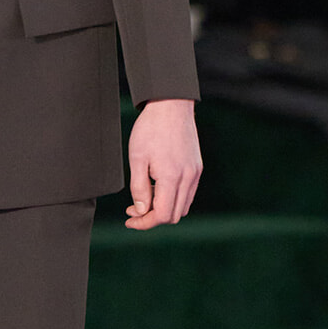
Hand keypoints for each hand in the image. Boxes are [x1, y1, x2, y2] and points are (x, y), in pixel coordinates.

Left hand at [125, 98, 201, 229]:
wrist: (171, 106)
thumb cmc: (150, 129)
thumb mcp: (137, 159)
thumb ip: (139, 188)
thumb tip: (141, 211)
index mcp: (172, 177)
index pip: (163, 215)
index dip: (145, 222)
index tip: (130, 219)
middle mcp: (188, 178)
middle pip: (174, 215)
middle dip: (153, 218)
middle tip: (134, 209)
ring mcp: (195, 173)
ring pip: (183, 206)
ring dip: (164, 209)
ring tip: (145, 198)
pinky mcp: (197, 167)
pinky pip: (188, 193)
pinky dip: (174, 198)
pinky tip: (159, 188)